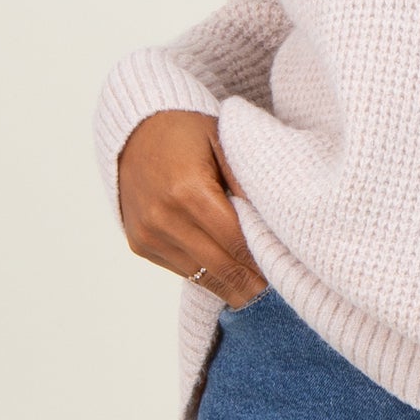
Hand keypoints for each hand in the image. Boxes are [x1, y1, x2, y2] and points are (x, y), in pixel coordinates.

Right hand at [116, 109, 267, 309]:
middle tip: (278, 287)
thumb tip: (273, 221)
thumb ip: (246, 181)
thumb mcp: (223, 142)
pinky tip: (228, 277)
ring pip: (200, 275)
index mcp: (188, 190)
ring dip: (230, 286)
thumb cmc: (187, 131)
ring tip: (256, 289)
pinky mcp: (140, 244)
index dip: (262, 259)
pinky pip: (181, 270)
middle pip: (220, 266)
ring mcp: (148, 234)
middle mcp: (164, 218)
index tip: (285, 267)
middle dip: (250, 282)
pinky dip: (206, 275)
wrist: (134, 129)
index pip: (236, 240)